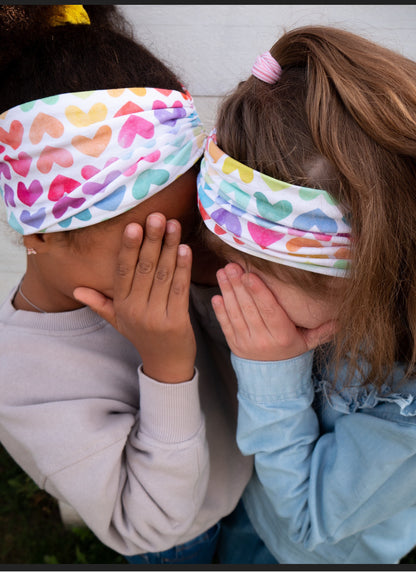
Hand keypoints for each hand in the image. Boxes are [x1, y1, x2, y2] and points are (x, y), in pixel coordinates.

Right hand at [74, 214, 195, 383]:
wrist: (166, 365)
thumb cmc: (142, 336)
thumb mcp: (118, 321)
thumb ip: (100, 303)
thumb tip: (76, 290)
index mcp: (121, 305)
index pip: (123, 271)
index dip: (128, 247)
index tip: (133, 225)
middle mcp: (136, 310)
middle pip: (144, 269)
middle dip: (151, 240)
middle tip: (156, 216)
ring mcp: (156, 316)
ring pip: (163, 276)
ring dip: (170, 248)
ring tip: (173, 225)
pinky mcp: (176, 322)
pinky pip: (180, 290)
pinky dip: (183, 268)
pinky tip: (185, 249)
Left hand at [212, 263, 336, 361]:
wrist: (273, 377)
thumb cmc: (291, 349)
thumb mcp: (309, 341)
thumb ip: (322, 329)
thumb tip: (341, 319)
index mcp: (283, 337)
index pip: (270, 311)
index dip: (259, 293)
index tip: (250, 275)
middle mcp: (263, 341)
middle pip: (250, 310)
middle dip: (239, 286)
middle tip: (232, 266)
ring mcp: (246, 343)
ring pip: (236, 315)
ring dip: (228, 292)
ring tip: (223, 273)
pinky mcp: (234, 345)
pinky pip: (225, 326)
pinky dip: (220, 311)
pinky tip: (217, 295)